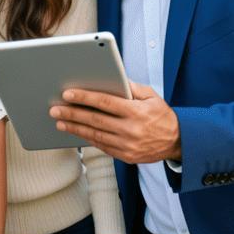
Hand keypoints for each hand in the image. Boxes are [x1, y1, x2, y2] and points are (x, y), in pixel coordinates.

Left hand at [49, 81, 180, 162]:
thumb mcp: (151, 96)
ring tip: (60, 122)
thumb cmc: (162, 115)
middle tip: (55, 110)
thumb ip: (130, 87)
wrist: (178, 141)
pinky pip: (103, 147)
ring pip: (95, 136)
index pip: (105, 102)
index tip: (68, 94)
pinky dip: (88, 139)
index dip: (85, 98)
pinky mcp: (126, 156)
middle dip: (72, 114)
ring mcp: (128, 145)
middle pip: (95, 120)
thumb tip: (111, 77)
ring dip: (75, 129)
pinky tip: (77, 132)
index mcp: (136, 112)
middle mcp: (131, 130)